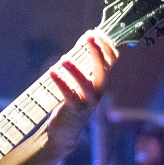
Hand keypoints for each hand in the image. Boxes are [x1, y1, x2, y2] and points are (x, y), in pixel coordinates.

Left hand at [46, 29, 118, 151]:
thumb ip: (83, 61)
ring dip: (75, 70)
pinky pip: (69, 95)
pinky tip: (52, 72)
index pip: (111, 62)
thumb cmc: (71, 102)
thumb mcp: (79, 81)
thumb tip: (85, 37)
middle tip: (89, 38)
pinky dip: (61, 83)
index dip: (106, 46)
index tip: (96, 33)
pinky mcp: (75, 111)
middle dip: (97, 52)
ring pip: (86, 85)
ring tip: (63, 59)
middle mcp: (98, 92)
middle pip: (103, 70)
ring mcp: (88, 103)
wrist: (64, 131)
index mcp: (100, 82)